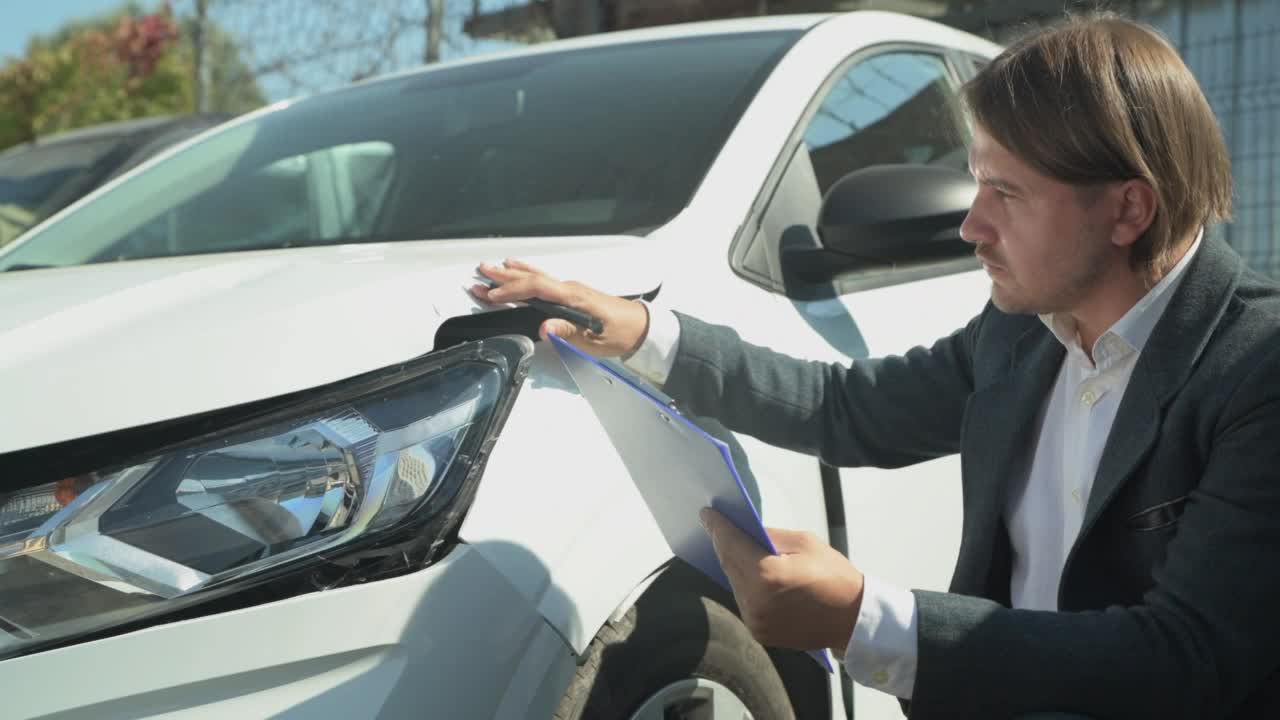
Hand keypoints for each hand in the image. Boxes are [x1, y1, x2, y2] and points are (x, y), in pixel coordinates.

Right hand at [472, 258, 650, 356]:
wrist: (640, 327)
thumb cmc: (621, 333)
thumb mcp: (595, 341)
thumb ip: (568, 333)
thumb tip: (544, 327)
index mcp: (574, 298)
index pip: (536, 288)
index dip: (512, 291)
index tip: (492, 295)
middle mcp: (570, 288)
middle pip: (532, 278)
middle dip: (504, 278)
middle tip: (480, 275)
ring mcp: (571, 288)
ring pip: (536, 276)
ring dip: (512, 273)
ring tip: (491, 268)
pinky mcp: (572, 292)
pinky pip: (544, 278)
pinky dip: (527, 272)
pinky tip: (518, 267)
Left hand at [700, 507, 863, 653]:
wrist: (853, 619)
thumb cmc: (835, 576)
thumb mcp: (805, 543)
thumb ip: (770, 536)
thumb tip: (745, 531)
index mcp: (768, 576)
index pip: (732, 545)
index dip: (718, 527)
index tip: (707, 514)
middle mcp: (756, 602)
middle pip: (729, 564)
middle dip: (722, 543)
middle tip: (715, 524)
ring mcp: (756, 620)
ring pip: (734, 583)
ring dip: (732, 564)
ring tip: (730, 545)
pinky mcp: (759, 631)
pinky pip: (744, 600)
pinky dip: (744, 584)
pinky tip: (745, 570)